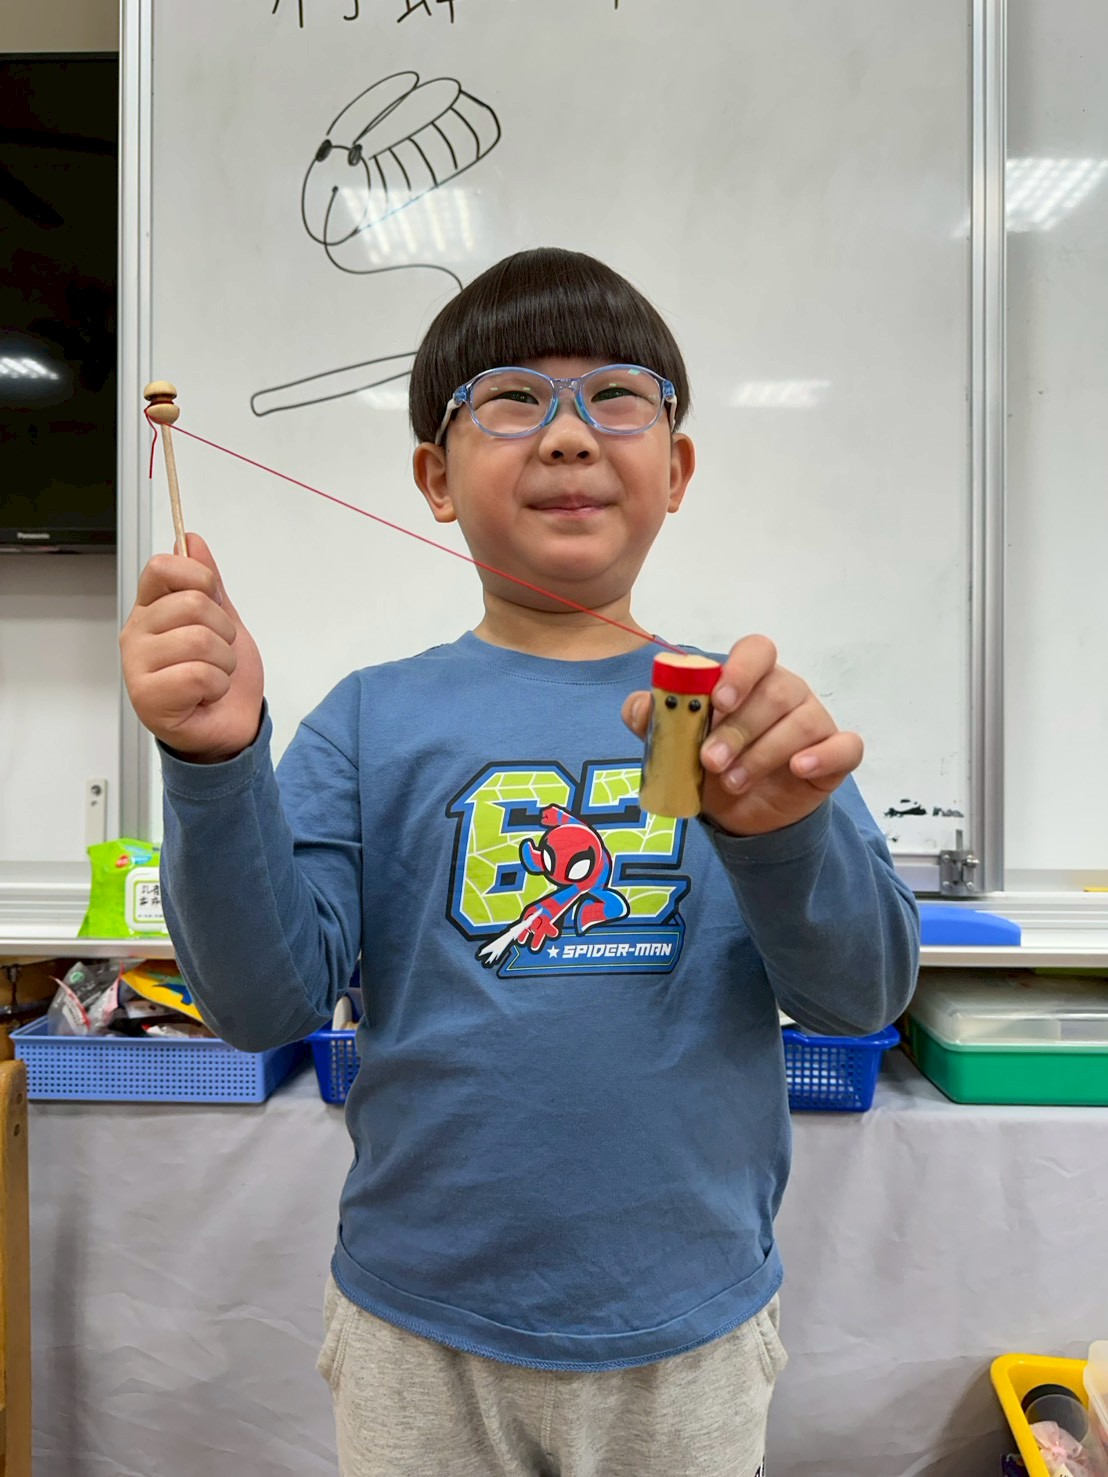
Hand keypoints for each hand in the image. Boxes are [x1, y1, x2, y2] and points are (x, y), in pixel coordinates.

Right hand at [120, 532, 263, 762]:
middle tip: (218, 654)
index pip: (162, 568)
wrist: (229, 727)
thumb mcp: (224, 621)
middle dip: (224, 631)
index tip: (213, 599)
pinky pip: (198, 675)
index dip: (198, 578)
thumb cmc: (221, 677)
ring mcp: (137, 666)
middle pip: (191, 604)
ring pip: (200, 641)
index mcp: (151, 609)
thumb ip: (208, 582)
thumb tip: (190, 540)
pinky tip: (204, 696)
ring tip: (213, 676)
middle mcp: (137, 633)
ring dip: (223, 663)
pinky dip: (216, 686)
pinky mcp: (147, 698)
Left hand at [623, 635, 862, 835]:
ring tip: (733, 781)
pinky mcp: (836, 754)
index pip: (757, 651)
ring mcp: (815, 721)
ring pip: (803, 722)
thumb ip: (655, 720)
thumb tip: (640, 706)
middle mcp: (787, 692)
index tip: (718, 700)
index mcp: (750, 678)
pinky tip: (799, 768)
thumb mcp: (676, 745)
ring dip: (764, 753)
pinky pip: (846, 746)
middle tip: (710, 761)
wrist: (741, 812)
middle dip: (738, 728)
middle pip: (776, 691)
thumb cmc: (712, 763)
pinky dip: (824, 755)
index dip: (740, 670)